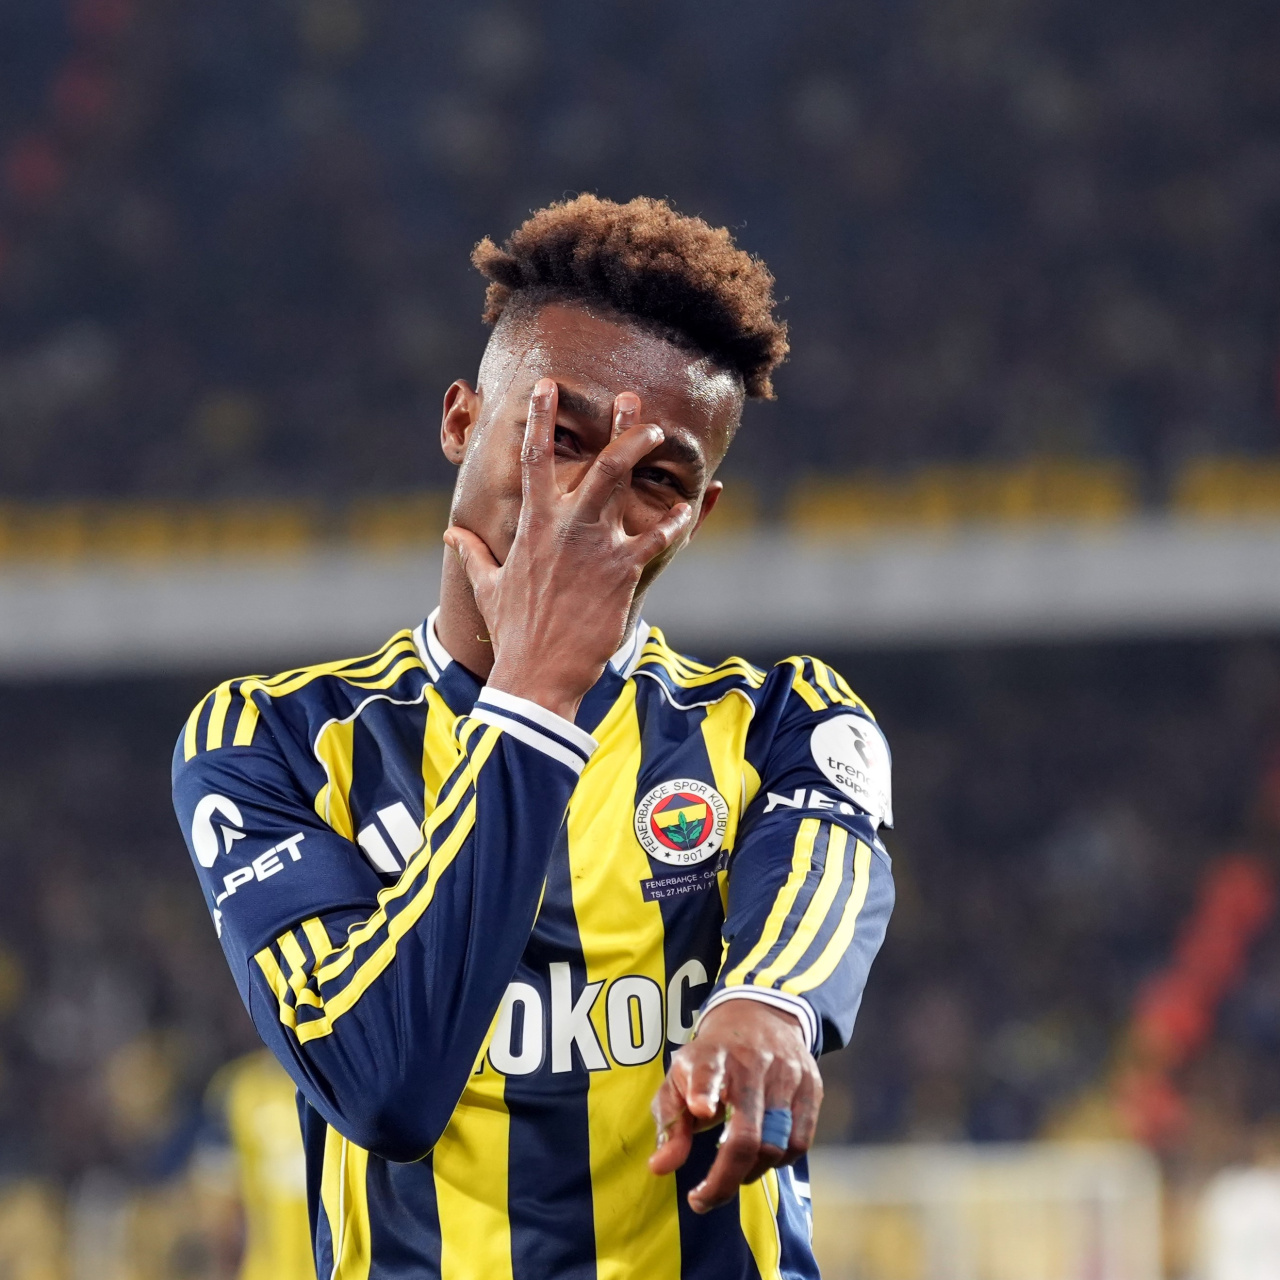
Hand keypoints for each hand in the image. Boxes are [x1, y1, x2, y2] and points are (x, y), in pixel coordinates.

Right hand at [444, 378, 692, 720]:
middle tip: (634, 401)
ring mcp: (594, 548)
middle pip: (596, 463)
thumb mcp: (488, 587)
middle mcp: (565, 529)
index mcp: (533, 528)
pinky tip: (686, 511)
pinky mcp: (620, 572)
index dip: (539, 419)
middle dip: (618, 427)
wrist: (537, 673)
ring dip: (642, 454)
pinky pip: (654, 539)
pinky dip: (672, 523)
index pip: (533, 461)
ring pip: (623, 486)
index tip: (548, 387)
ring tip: (661, 434)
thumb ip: (472, 554)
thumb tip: (451, 535)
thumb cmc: (514, 631)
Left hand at [648, 1001, 822, 1213]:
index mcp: (711, 1056)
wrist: (759, 1017)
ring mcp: (786, 1073)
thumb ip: (669, 1123)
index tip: (701, 1109)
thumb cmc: (710, 1061)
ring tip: (732, 1171)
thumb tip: (660, 1168)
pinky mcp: (811, 1086)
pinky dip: (780, 1160)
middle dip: (724, 1178)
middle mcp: (751, 1061)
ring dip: (751, 1171)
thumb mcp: (680, 1080)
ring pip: (775, 1144)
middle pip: (746, 1134)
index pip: (708, 1072)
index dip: (704, 1091)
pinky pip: (800, 1143)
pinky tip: (762, 1156)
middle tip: (704, 1200)